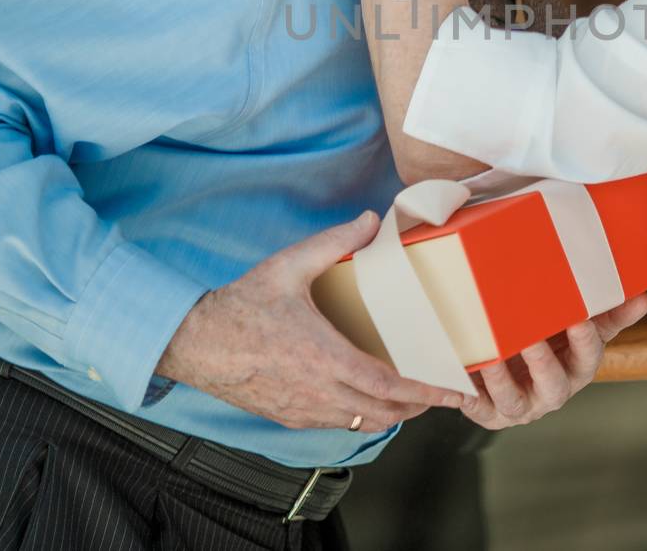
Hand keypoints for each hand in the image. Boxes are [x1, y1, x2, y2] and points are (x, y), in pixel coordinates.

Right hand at [155, 210, 464, 430]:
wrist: (193, 344)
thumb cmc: (240, 307)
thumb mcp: (288, 266)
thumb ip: (333, 242)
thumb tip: (372, 221)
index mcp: (324, 358)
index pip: (388, 385)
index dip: (425, 392)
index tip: (453, 392)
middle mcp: (318, 392)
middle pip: (383, 413)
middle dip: (419, 406)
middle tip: (442, 395)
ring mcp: (303, 410)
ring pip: (362, 423)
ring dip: (391, 413)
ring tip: (412, 398)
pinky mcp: (289, 417)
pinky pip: (338, 424)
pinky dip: (362, 416)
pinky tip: (367, 400)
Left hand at [459, 292, 646, 430]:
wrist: (511, 371)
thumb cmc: (550, 345)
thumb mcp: (578, 329)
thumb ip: (606, 315)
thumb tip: (641, 297)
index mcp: (576, 369)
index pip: (588, 358)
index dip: (585, 341)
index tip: (579, 319)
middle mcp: (550, 392)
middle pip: (553, 385)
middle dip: (542, 363)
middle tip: (530, 339)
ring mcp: (519, 405)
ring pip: (511, 400)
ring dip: (500, 381)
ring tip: (488, 359)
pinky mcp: (486, 410)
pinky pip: (473, 406)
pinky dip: (462, 395)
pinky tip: (451, 383)